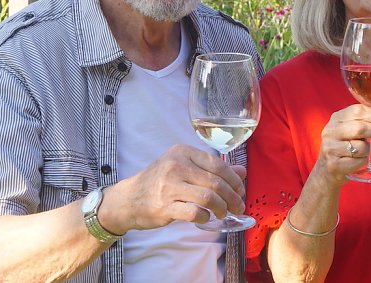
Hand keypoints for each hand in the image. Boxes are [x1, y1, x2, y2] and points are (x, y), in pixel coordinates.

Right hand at [97, 144, 245, 233]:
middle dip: (232, 196)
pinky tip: (207, 218)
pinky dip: (205, 216)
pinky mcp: (164, 206)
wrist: (128, 200)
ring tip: (225, 213)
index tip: (240, 190)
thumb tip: (242, 172)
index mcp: (183, 152)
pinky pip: (194, 212)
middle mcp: (176, 166)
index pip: (217, 164)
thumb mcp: (185, 168)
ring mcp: (169, 186)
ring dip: (222, 208)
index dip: (234, 179)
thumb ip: (213, 169)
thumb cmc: (160, 182)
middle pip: (216, 182)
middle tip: (238, 206)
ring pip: (208, 197)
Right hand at [315, 104, 370, 182]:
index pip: (357, 111)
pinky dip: (363, 161)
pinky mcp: (334, 164)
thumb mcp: (348, 128)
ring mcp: (330, 148)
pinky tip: (357, 160)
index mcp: (336, 119)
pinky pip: (358, 161)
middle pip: (360, 128)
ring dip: (368, 149)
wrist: (325, 169)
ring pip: (361, 147)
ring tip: (363, 151)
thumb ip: (362, 120)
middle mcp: (331, 131)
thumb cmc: (343, 146)